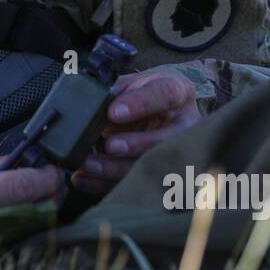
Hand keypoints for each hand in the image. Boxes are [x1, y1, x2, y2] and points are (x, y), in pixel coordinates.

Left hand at [70, 70, 200, 195]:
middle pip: (166, 138)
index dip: (140, 103)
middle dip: (136, 144)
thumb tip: (90, 111)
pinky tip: (85, 179)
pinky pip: (136, 183)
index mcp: (177, 91)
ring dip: (117, 168)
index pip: (165, 94)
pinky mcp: (162, 175)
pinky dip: (106, 184)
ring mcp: (178, 152)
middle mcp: (185, 123)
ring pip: (152, 165)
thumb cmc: (140, 96)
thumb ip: (115, 94)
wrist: (152, 116)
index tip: (114, 112)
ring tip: (89, 164)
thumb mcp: (131, 85)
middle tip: (109, 145)